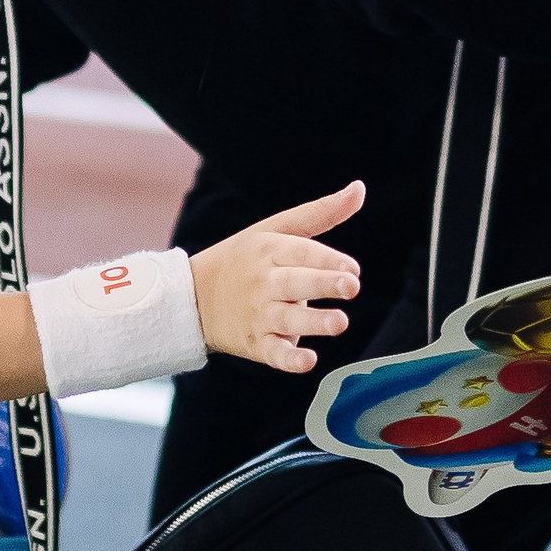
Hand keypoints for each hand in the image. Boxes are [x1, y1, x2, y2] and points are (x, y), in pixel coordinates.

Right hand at [191, 181, 364, 374]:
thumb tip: (359, 189)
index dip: (327, 259)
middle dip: (323, 283)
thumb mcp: (274, 230)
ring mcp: (259, 315)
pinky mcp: (256, 344)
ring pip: (288, 318)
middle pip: (295, 281)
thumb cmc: (244, 260)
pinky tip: (308, 361)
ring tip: (339, 322)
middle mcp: (264, 282)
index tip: (352, 269)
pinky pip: (274, 353)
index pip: (300, 252)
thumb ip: (320, 213)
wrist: (192, 298)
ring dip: (314, 321)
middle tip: (350, 286)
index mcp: (269, 251)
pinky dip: (289, 359)